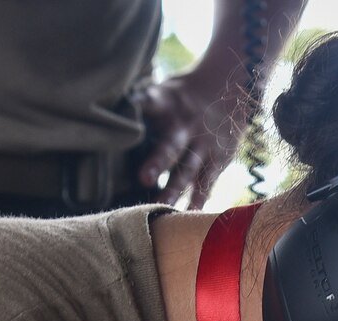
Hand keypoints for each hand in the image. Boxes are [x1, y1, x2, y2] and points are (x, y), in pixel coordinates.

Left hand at [133, 52, 250, 208]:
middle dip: (158, 162)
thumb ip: (142, 101)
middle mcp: (185, 126)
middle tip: (143, 178)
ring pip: (188, 169)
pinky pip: (207, 181)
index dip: (140, 102)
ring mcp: (204, 145)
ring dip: (175, 188)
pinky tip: (191, 213)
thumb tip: (108, 109)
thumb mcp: (164, 90)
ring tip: (163, 205)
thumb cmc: (182, 98)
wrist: (228, 92)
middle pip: (171, 145)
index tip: (128, 105)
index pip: (152, 100)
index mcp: (169, 104)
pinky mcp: (218, 160)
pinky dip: (199, 197)